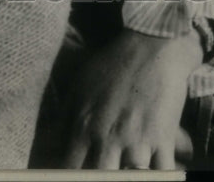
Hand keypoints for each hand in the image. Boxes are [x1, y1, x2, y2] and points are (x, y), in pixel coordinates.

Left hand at [60, 27, 203, 168]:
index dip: (71, 177)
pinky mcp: (162, 140)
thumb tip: (50, 142)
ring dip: (130, 176)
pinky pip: (163, 174)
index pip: (70, 169)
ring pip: (130, 179)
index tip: (75, 175)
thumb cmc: (113, 64)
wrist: (152, 45)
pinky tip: (155, 171)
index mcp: (84, 125)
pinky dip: (160, 176)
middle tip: (103, 172)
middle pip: (99, 178)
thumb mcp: (79, 86)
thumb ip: (64, 118)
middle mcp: (107, 138)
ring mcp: (136, 141)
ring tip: (128, 169)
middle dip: (100, 179)